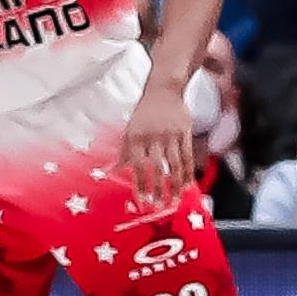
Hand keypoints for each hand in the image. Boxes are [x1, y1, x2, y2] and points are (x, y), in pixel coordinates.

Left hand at [118, 78, 196, 203]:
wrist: (163, 89)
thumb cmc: (144, 112)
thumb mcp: (129, 130)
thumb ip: (123, 153)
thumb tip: (109, 172)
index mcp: (136, 137)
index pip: (137, 166)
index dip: (140, 185)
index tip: (142, 201)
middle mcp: (153, 137)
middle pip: (156, 168)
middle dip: (158, 190)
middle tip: (159, 206)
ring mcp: (170, 135)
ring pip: (174, 165)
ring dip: (175, 185)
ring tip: (175, 200)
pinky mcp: (185, 132)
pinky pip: (187, 156)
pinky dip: (187, 172)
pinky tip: (187, 184)